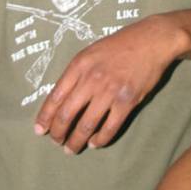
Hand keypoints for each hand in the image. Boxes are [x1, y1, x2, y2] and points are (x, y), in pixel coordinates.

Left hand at [34, 15, 184, 153]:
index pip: (55, 97)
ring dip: (76, 141)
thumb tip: (62, 98)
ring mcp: (110, 92)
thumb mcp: (91, 52)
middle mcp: (91, 79)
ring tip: (72, 148)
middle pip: (67, 114)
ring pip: (86, 125)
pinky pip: (110, 127)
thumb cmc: (119, 45)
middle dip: (58, 133)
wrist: (151, 40)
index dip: (45, 117)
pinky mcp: (127, 102)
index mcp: (79, 65)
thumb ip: (76, 73)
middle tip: (56, 142)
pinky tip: (94, 143)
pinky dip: (100, 139)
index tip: (39, 130)